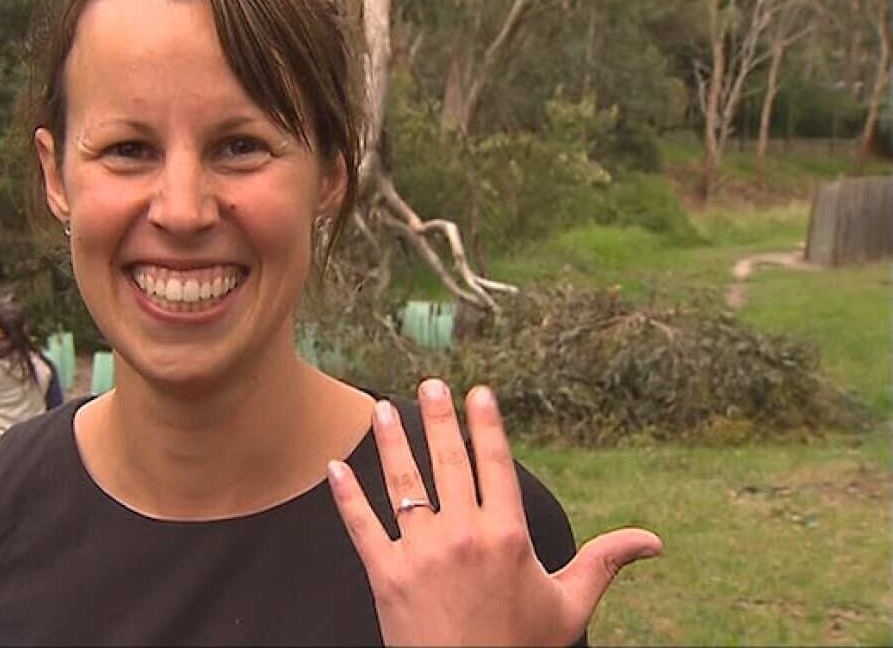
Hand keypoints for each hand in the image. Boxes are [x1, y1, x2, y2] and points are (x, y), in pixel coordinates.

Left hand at [326, 380, 661, 646]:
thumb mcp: (569, 606)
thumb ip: (604, 563)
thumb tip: (655, 541)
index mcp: (507, 536)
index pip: (495, 466)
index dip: (486, 426)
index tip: (479, 393)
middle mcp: (462, 536)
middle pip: (447, 463)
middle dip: (438, 418)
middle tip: (430, 384)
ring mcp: (420, 555)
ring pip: (403, 485)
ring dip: (391, 443)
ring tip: (382, 409)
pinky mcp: (385, 576)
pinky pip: (361, 526)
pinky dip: (345, 496)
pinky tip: (334, 466)